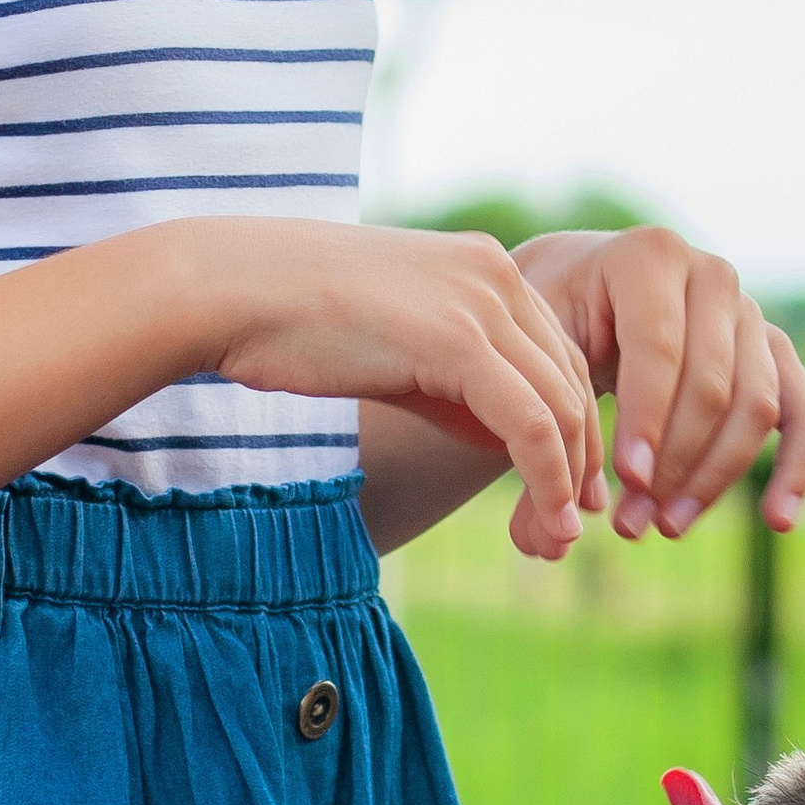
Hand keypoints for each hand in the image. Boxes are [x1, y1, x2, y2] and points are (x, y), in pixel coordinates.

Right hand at [202, 221, 605, 560]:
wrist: (225, 288)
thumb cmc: (290, 320)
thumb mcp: (394, 342)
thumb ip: (450, 376)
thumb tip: (496, 433)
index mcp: (483, 265)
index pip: (558, 354)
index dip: (573, 428)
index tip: (565, 492)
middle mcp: (496, 274)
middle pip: (573, 380)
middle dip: (580, 461)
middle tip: (566, 529)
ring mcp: (480, 302)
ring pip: (562, 406)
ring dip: (567, 482)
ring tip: (556, 539)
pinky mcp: (457, 340)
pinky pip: (531, 423)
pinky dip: (548, 479)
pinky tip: (546, 521)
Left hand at [513, 228, 804, 541]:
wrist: (583, 291)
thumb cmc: (552, 322)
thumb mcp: (536, 350)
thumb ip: (542, 425)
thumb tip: (554, 530)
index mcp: (650, 257)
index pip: (659, 348)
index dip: (646, 419)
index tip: (626, 482)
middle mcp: (712, 276)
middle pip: (712, 384)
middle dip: (674, 463)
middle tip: (632, 523)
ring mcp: (751, 313)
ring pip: (755, 406)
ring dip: (714, 477)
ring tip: (666, 528)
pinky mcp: (774, 352)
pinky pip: (803, 411)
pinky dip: (797, 466)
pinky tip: (776, 520)